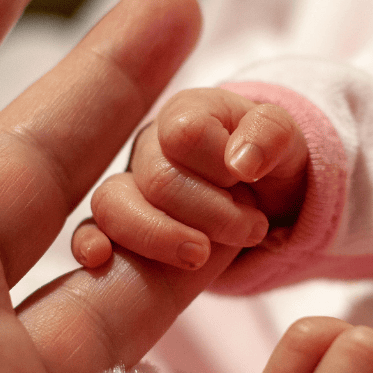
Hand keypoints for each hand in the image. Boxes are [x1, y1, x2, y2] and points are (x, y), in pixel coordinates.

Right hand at [74, 87, 308, 268]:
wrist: (261, 198)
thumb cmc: (267, 161)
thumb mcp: (285, 140)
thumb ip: (270, 135)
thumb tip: (240, 162)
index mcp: (185, 113)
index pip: (185, 136)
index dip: (221, 168)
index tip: (248, 181)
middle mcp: (148, 146)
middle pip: (158, 180)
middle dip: (214, 214)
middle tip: (252, 228)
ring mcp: (128, 184)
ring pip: (113, 205)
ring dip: (163, 237)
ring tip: (202, 255)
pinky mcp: (118, 224)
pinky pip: (87, 230)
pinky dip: (90, 243)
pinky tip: (100, 259)